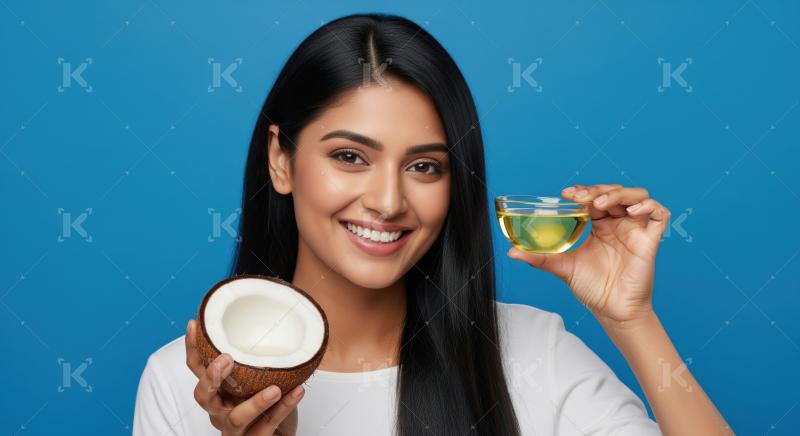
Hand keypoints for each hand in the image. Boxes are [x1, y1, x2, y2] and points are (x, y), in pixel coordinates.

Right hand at [185, 320, 304, 434]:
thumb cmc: (262, 408)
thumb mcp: (253, 381)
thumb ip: (256, 360)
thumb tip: (272, 321)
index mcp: (216, 394)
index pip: (197, 370)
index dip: (192, 349)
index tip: (196, 324)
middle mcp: (219, 411)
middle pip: (204, 396)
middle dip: (212, 377)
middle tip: (227, 358)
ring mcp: (236, 429)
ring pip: (237, 418)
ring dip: (255, 403)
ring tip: (274, 389)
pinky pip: (269, 424)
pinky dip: (285, 407)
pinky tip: (297, 391)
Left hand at [507, 183, 669, 322]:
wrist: (612, 311)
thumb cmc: (592, 288)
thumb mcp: (563, 267)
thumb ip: (539, 257)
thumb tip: (512, 251)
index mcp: (600, 225)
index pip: (594, 197)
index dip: (583, 191)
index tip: (566, 194)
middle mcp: (618, 223)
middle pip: (614, 192)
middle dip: (597, 190)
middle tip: (581, 198)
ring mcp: (635, 229)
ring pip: (636, 195)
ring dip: (619, 194)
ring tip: (600, 204)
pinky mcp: (651, 239)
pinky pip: (659, 214)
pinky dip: (648, 206)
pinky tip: (632, 211)